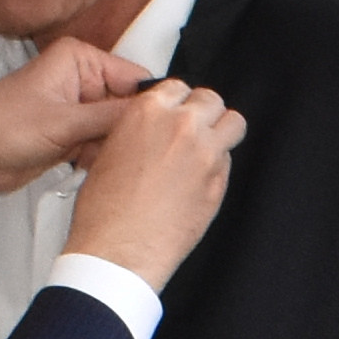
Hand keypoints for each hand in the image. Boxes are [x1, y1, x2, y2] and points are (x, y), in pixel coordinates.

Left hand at [0, 36, 151, 196]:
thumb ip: (113, 118)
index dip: (152, 107)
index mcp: (81, 59)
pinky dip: (101, 160)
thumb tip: (157, 115)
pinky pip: (101, 147)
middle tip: (133, 155)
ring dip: (115, 150)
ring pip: (117, 131)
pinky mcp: (71, 136)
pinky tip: (92, 169)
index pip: (136, 79)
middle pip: (129, 107)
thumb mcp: (64, 122)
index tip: (166, 134)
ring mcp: (77, 110)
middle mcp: (82, 80)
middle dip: (130, 132)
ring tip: (107, 163)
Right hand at [62, 79, 246, 288]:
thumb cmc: (104, 211)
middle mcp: (181, 127)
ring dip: (222, 131)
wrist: (118, 251)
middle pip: (211, 100)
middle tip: (194, 130)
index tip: (177, 112)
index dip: (179, 101)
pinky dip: (219, 166)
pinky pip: (229, 161)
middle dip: (203, 113)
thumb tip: (154, 128)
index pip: (179, 87)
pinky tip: (199, 181)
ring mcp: (206, 154)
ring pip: (233, 123)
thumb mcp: (109, 152)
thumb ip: (140, 130)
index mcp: (148, 112)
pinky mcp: (219, 183)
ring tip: (209, 147)